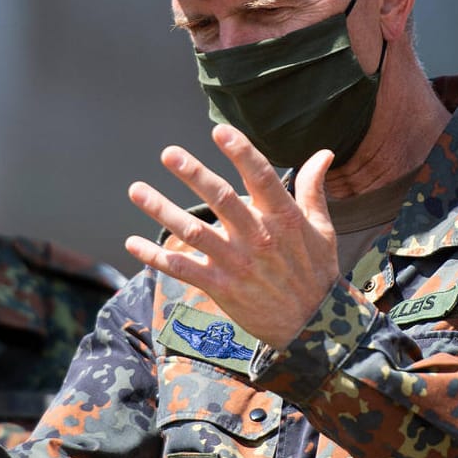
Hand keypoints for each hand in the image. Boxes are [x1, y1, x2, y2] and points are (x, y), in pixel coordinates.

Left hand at [124, 125, 339, 348]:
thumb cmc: (316, 272)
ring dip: (162, 210)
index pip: (262, 178)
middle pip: (222, 199)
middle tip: (169, 153)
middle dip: (194, 174)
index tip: (220, 131)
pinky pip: (182, 268)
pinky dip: (155, 256)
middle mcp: (258, 237)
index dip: (241, 153)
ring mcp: (237, 263)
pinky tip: (133, 242)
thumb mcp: (322, 229)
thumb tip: (324, 154)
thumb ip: (313, 189)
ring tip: (137, 190)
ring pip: (194, 232)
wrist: (312, 326)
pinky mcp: (221, 286)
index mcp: (284, 218)